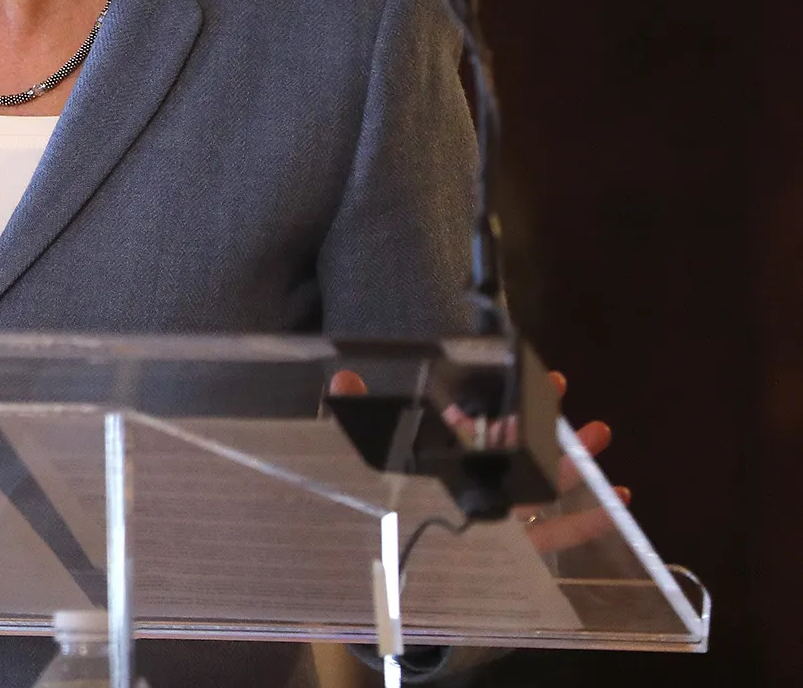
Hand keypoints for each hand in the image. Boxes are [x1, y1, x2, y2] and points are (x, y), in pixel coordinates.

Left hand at [326, 369, 630, 550]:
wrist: (374, 583)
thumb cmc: (366, 518)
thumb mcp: (353, 465)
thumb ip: (352, 422)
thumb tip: (344, 378)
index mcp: (440, 463)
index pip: (476, 424)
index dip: (501, 400)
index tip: (527, 375)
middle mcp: (470, 486)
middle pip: (513, 448)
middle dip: (542, 420)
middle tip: (566, 390)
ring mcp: (494, 519)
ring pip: (540, 486)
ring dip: (572, 462)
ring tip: (600, 433)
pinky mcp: (512, 554)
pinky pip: (554, 537)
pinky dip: (587, 523)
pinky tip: (615, 505)